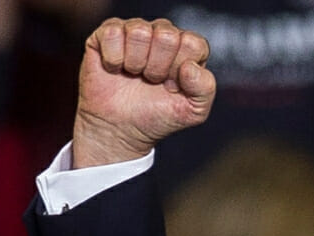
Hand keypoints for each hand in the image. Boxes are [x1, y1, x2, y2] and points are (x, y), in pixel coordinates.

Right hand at [73, 17, 214, 167]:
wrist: (120, 127)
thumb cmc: (157, 115)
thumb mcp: (193, 111)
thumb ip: (204, 89)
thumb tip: (190, 65)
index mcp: (188, 48)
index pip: (193, 43)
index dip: (180, 69)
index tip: (171, 86)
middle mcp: (164, 34)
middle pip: (167, 35)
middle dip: (158, 66)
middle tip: (152, 80)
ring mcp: (136, 30)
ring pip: (139, 31)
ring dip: (135, 62)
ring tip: (135, 75)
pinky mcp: (108, 32)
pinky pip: (113, 33)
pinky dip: (114, 59)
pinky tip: (116, 69)